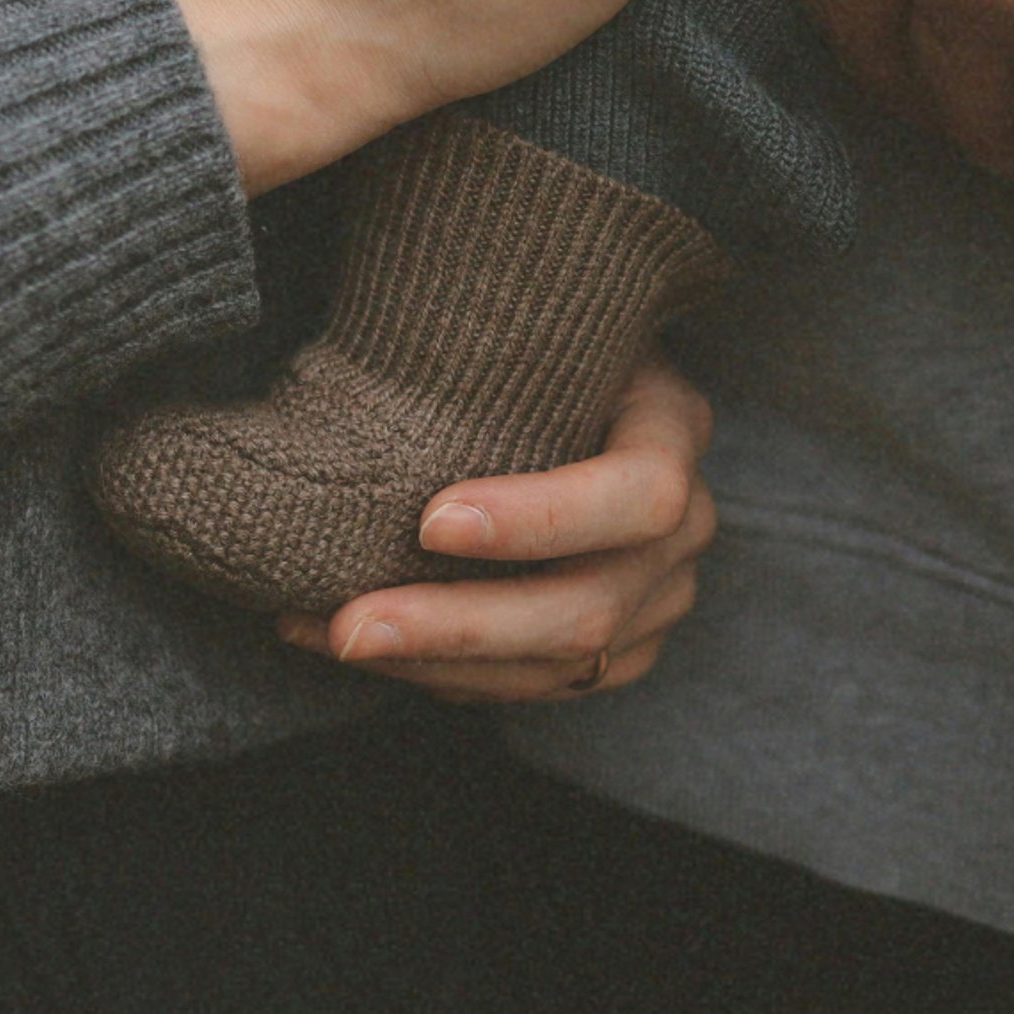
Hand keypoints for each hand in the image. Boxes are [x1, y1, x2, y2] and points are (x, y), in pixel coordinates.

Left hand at [276, 360, 717, 703]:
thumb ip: (485, 344)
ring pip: (560, 668)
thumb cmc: (529, 347)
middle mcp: (686, 523)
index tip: (428, 520)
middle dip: (459, 626)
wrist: (566, 384)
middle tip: (349, 624)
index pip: (640, 493)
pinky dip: (448, 676)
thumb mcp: (532, 326)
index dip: (541, 519)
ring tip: (327, 636)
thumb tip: (358, 344)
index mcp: (674, 426)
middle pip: (591, 608)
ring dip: (434, 663)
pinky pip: (538, 687)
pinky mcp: (623, 650)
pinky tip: (374, 651)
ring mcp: (661, 597)